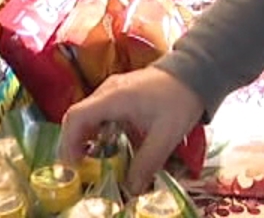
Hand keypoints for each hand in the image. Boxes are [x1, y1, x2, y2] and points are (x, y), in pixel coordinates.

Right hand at [58, 68, 205, 193]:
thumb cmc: (180, 99)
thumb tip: (130, 189)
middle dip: (74, 144)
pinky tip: (108, 147)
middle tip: (82, 169)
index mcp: (113, 97)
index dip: (69, 142)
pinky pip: (98, 112)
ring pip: (86, 115)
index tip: (74, 165)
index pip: (76, 116)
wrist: (194, 73)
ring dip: (85, 138)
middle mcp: (107, 91)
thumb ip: (147, 162)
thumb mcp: (166, 135)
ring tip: (93, 162)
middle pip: (77, 117)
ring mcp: (112, 90)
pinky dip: (96, 131)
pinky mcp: (119, 93)